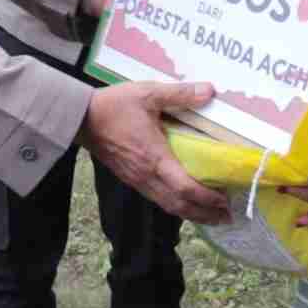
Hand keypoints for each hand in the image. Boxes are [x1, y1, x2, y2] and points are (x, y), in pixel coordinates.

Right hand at [79, 80, 231, 225]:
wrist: (81, 118)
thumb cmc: (114, 106)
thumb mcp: (148, 93)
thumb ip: (179, 94)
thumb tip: (209, 91)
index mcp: (155, 157)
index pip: (185, 187)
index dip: (207, 198)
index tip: (226, 200)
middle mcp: (147, 175)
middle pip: (180, 205)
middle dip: (204, 214)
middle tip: (227, 216)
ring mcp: (138, 180)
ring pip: (168, 206)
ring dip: (191, 213)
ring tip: (211, 215)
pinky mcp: (131, 179)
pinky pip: (157, 199)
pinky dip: (176, 206)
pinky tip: (185, 202)